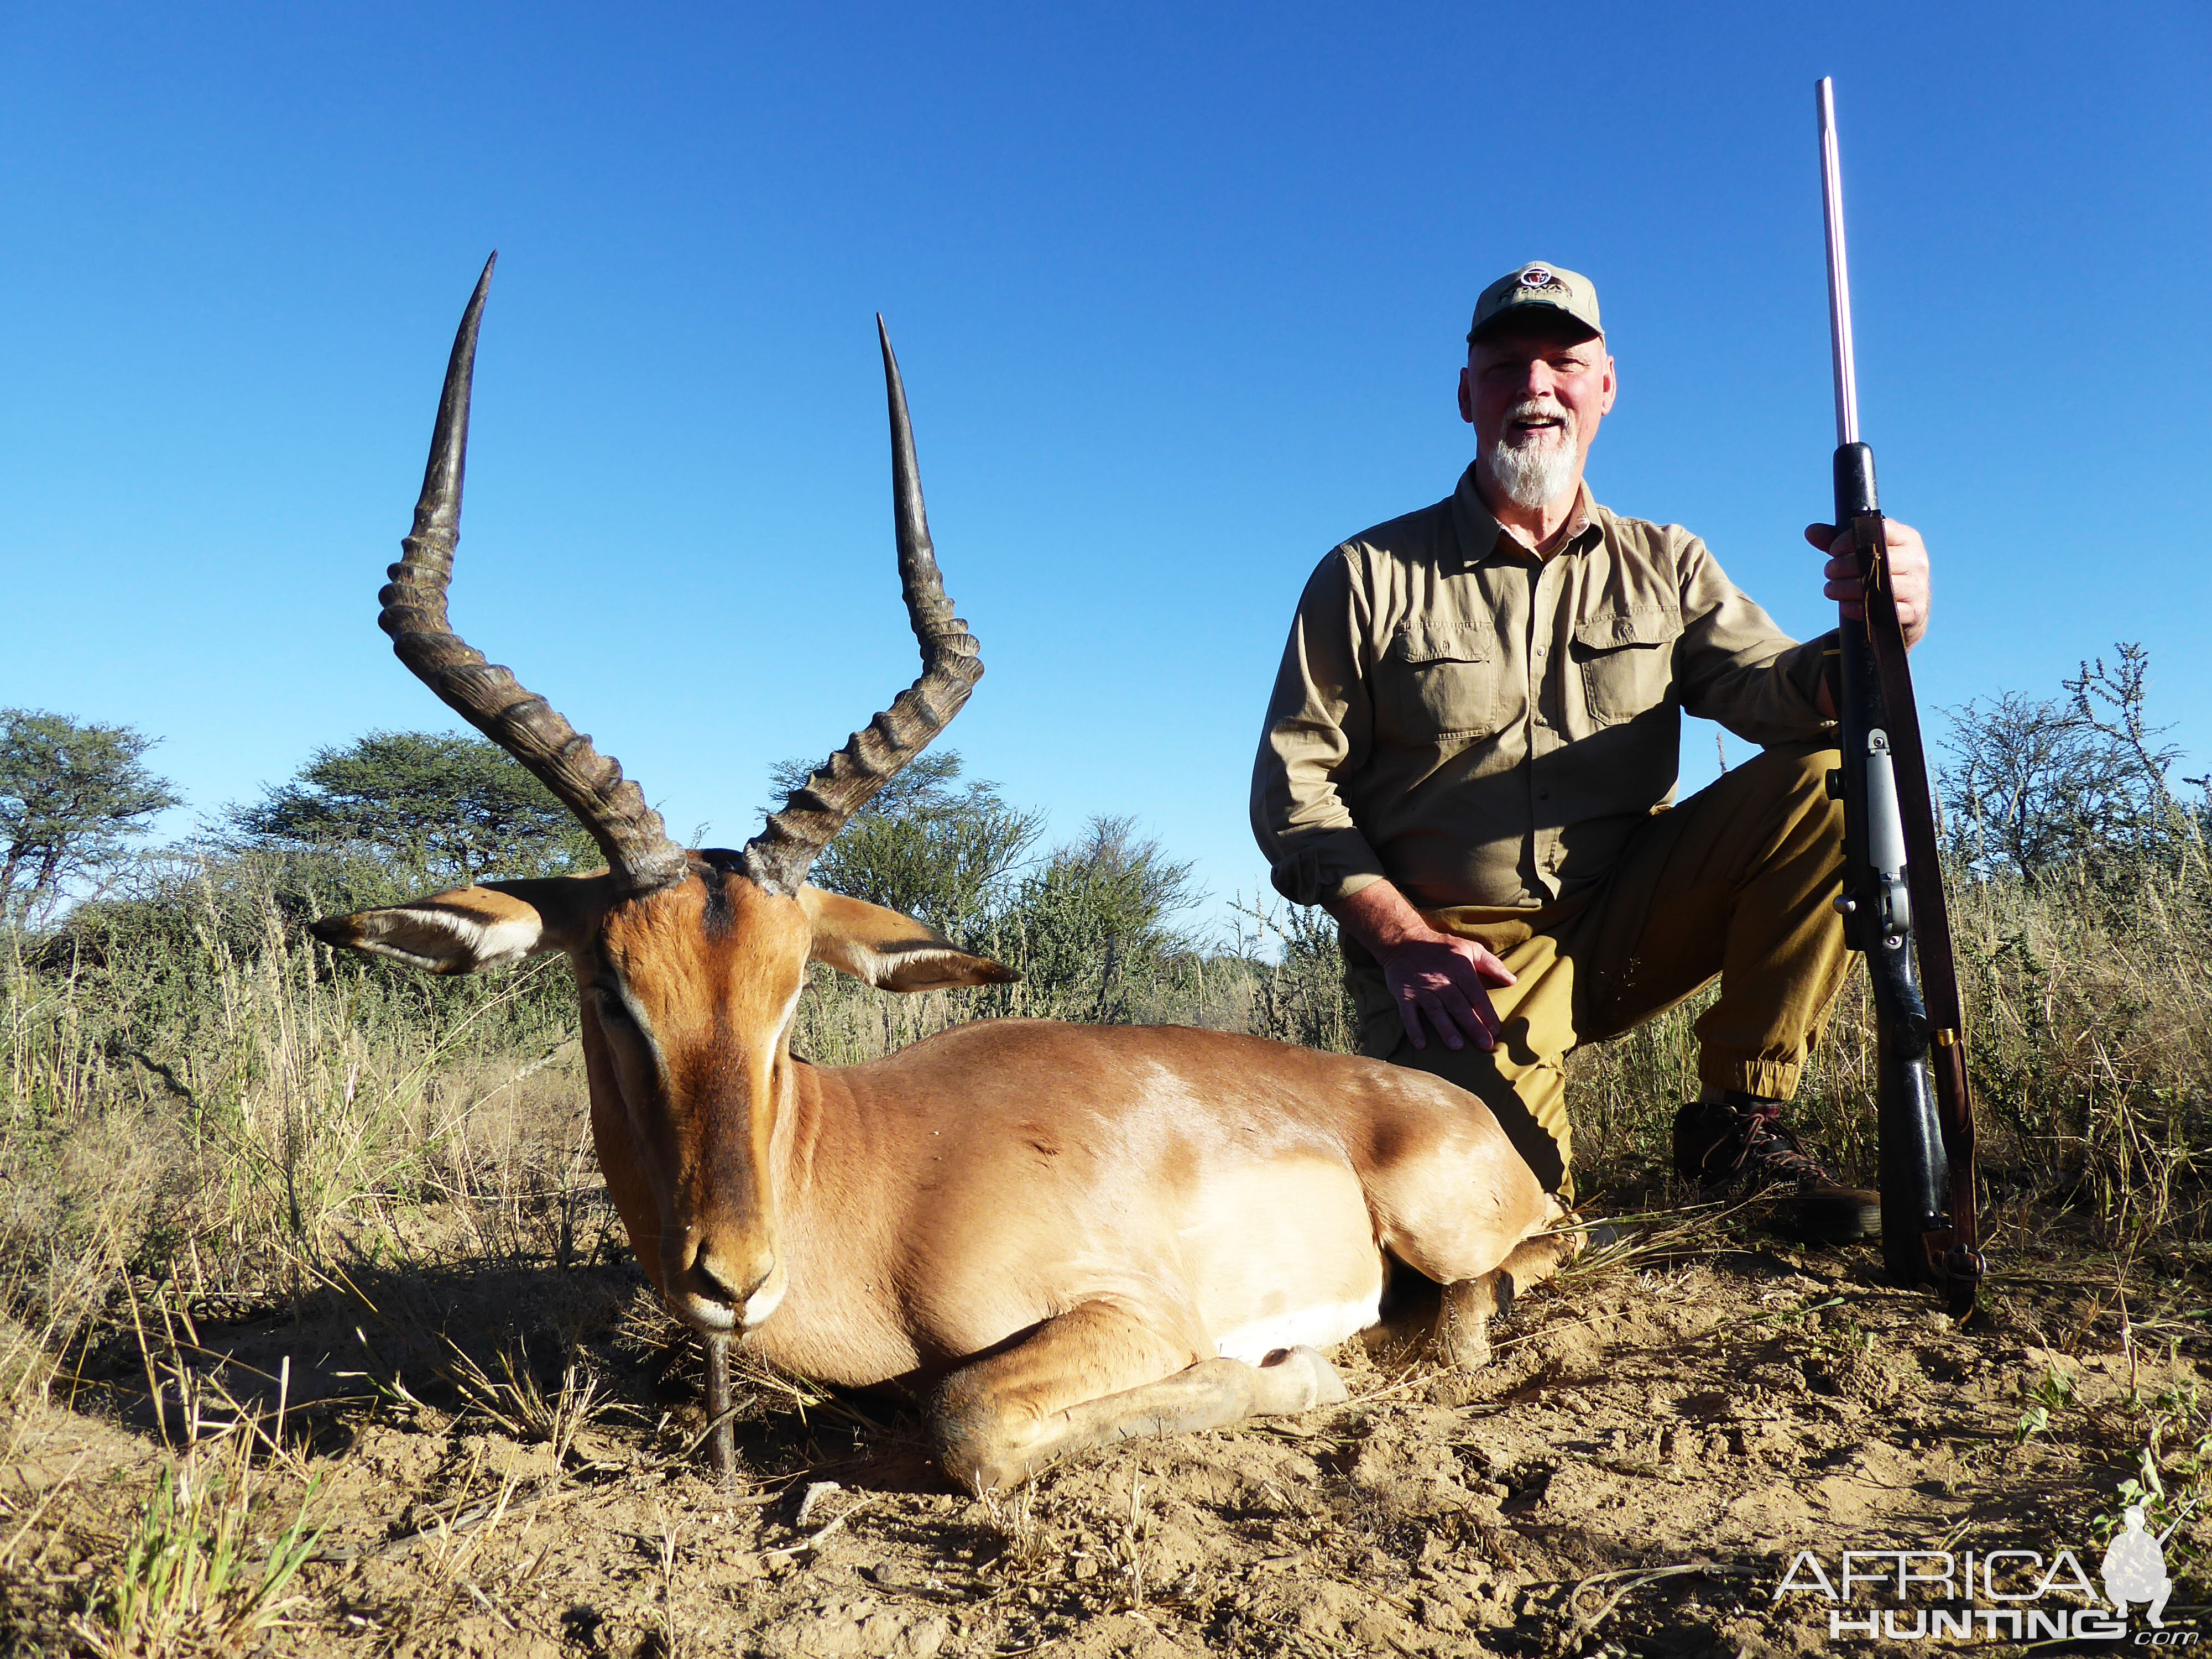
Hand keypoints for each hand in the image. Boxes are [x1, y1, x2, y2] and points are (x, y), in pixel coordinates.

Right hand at [1326, 878, 1517, 1052]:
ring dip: (1446, 1029)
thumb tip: (1512, 981)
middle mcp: (1441, 980)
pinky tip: (1421, 1045)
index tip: (1496, 1030)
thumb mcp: (1470, 948)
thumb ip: (1492, 964)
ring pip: (1436, 1011)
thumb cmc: (1441, 947)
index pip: (1476, 994)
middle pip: (1459, 1006)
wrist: (1404, 941)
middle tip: (1485, 1044)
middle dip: (1473, 1026)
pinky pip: (1408, 1014)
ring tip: (1457, 1046)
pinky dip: (1414, 1030)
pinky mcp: (1403, 995)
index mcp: (1459, 969)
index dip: (1486, 1012)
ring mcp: (1421, 989)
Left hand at [1805, 517, 1929, 647]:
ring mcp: (1918, 586)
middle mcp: (1917, 560)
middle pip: (1875, 558)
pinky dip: (1858, 608)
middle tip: (1828, 571)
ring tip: (1830, 589)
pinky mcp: (1914, 611)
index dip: (1851, 539)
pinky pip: (1883, 609)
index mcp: (1907, 539)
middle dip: (1843, 565)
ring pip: (1877, 584)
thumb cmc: (1879, 575)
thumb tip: (1810, 531)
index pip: (1879, 530)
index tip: (1833, 550)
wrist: (1904, 612)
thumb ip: (1836, 541)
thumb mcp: (1861, 554)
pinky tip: (1845, 606)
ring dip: (1845, 587)